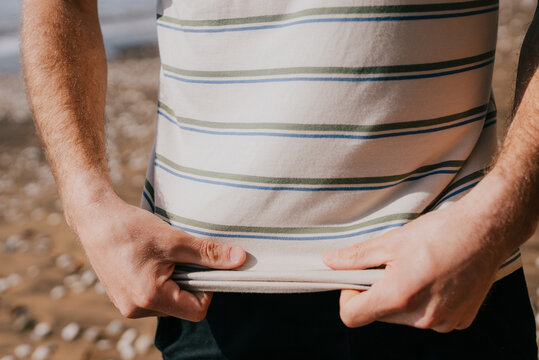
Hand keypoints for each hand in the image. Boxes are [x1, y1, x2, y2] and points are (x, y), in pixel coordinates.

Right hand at [70, 193, 245, 320]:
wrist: (94, 218)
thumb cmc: (131, 228)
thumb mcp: (175, 240)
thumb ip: (208, 254)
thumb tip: (240, 259)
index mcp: (150, 299)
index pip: (197, 311)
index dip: (208, 289)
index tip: (202, 265)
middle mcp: (136, 309)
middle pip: (182, 307)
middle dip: (189, 282)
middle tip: (180, 256)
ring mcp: (127, 305)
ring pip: (169, 301)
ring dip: (174, 280)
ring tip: (161, 255)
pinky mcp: (122, 297)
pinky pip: (153, 296)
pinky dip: (160, 279)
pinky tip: (151, 259)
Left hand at [322, 197, 512, 332]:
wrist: (486, 231)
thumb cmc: (438, 232)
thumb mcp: (391, 241)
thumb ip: (356, 257)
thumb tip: (329, 261)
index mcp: (398, 297)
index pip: (352, 315)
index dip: (346, 295)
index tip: (355, 278)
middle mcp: (420, 318)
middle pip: (378, 314)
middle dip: (376, 292)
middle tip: (390, 265)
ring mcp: (442, 323)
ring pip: (403, 317)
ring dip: (401, 298)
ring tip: (416, 269)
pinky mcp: (458, 321)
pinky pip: (428, 317)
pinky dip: (425, 302)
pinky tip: (436, 278)